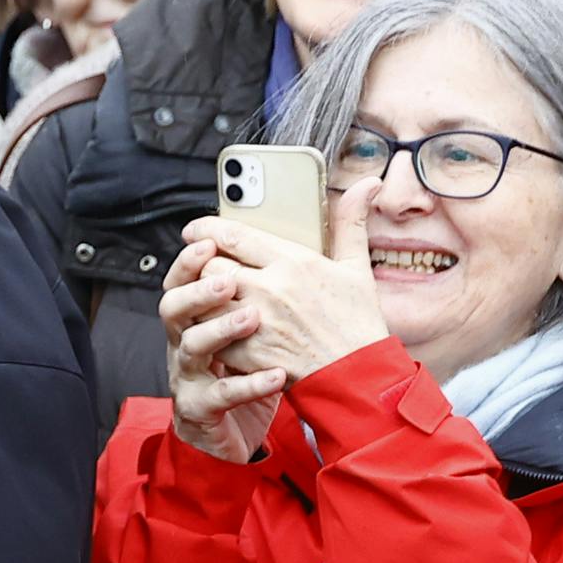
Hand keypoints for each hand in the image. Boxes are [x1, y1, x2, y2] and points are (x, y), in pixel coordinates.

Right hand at [158, 235, 287, 461]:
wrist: (231, 439)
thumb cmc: (245, 377)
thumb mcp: (251, 335)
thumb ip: (263, 297)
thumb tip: (290, 253)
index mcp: (195, 322)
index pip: (181, 282)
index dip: (188, 263)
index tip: (207, 241)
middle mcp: (184, 345)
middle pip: (172, 309)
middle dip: (197, 291)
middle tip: (227, 281)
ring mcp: (189, 378)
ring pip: (190, 347)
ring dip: (219, 330)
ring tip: (251, 319)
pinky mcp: (201, 410)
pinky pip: (220, 395)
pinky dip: (248, 384)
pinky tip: (276, 375)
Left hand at [179, 175, 393, 385]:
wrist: (358, 377)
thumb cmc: (357, 323)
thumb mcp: (356, 268)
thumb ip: (351, 223)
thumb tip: (367, 185)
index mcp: (294, 262)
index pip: (233, 234)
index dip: (205, 229)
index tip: (195, 230)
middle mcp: (271, 288)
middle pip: (210, 264)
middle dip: (204, 264)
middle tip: (206, 267)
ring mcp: (256, 321)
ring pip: (203, 298)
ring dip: (201, 296)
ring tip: (207, 296)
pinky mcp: (246, 351)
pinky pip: (208, 333)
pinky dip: (208, 329)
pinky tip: (217, 327)